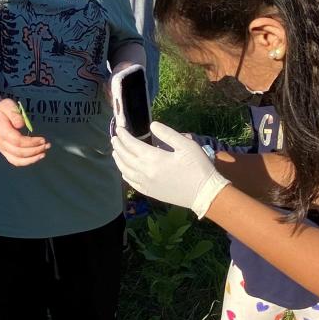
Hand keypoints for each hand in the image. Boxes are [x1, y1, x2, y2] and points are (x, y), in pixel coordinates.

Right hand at [0, 99, 49, 166]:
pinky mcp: (6, 152)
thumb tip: (21, 125)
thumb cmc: (3, 109)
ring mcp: (3, 149)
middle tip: (47, 145)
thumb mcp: (8, 105)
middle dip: (35, 150)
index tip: (43, 139)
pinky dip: (27, 162)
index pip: (18, 141)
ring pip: (18, 160)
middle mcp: (1, 143)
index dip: (31, 142)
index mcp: (2, 131)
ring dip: (32, 158)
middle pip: (19, 152)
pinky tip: (37, 157)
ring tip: (44, 153)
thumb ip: (14, 114)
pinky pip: (16, 161)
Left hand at [112, 120, 228, 218]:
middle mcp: (145, 172)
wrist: (204, 193)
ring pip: (125, 171)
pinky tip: (124, 170)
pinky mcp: (150, 193)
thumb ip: (167, 134)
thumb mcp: (186, 145)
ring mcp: (146, 184)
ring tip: (115, 151)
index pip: (132, 145)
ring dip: (118, 160)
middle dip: (118, 146)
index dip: (124, 136)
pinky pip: (131, 183)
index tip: (119, 129)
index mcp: (154, 158)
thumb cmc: (198, 167)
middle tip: (114, 137)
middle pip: (125, 157)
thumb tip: (152, 126)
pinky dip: (125, 174)